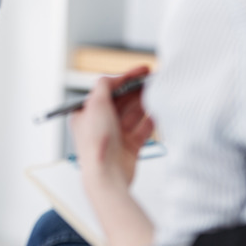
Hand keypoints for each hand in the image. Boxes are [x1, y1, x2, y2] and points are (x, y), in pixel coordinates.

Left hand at [70, 66, 153, 186]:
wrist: (106, 174)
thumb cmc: (96, 143)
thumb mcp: (95, 104)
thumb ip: (104, 86)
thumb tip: (112, 77)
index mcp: (87, 113)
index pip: (107, 90)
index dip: (125, 78)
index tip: (141, 71)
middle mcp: (100, 124)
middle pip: (122, 101)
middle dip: (137, 90)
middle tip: (153, 80)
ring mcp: (115, 136)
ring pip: (133, 114)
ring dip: (145, 103)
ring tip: (157, 93)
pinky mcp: (128, 147)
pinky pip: (142, 130)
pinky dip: (150, 121)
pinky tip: (158, 113)